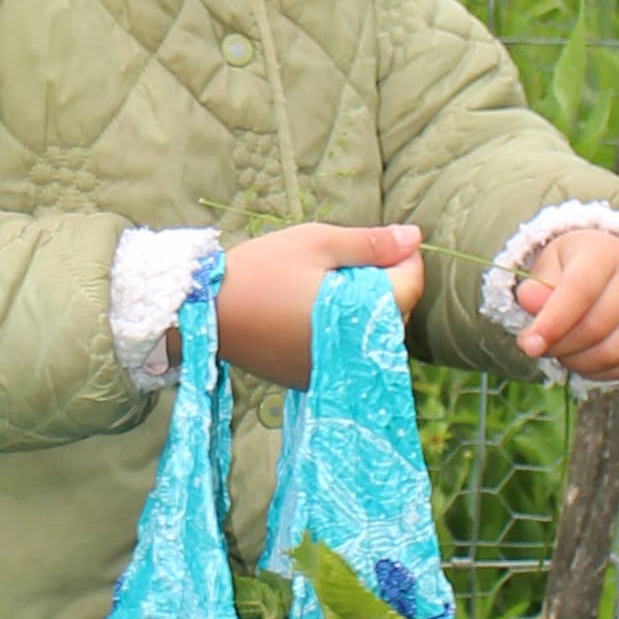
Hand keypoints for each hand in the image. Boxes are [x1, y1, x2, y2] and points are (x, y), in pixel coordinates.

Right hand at [213, 220, 424, 391]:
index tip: (388, 241)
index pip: (411, 287)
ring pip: (371, 336)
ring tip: (330, 284)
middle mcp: (354, 352)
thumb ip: (370, 243)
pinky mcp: (310, 380)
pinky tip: (315, 309)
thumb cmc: (261, 270)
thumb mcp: (318, 242)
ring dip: (364, 309)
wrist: (204, 311)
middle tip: (349, 261)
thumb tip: (414, 238)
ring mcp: (333, 371)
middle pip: (396, 314)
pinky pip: (345, 353)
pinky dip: (343, 330)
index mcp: (362, 314)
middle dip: (386, 285)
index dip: (406, 258)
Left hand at [510, 223, 618, 384]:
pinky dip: (598, 372)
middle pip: (596, 327)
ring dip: (577, 362)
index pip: (580, 291)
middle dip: (559, 346)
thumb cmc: (575, 266)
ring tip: (561, 351)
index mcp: (606, 252)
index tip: (528, 344)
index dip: (552, 322)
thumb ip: (537, 284)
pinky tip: (582, 360)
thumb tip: (528, 301)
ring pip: (613, 353)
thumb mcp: (550, 265)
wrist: (617, 268)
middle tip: (537, 347)